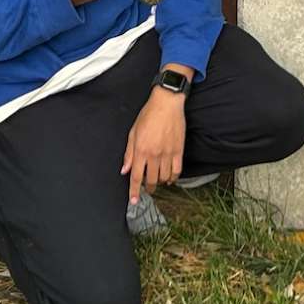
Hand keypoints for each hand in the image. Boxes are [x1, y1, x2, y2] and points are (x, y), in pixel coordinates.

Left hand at [122, 84, 188, 201]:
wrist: (167, 103)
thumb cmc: (149, 114)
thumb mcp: (133, 132)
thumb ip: (129, 153)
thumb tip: (124, 170)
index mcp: (140, 150)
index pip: (136, 177)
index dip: (134, 191)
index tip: (134, 201)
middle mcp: (154, 154)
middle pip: (151, 180)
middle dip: (149, 188)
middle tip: (147, 188)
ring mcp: (167, 153)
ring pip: (164, 178)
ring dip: (161, 182)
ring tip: (158, 181)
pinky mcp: (179, 150)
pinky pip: (177, 170)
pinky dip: (173, 177)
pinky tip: (170, 177)